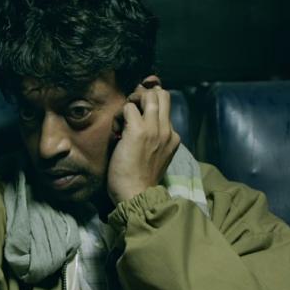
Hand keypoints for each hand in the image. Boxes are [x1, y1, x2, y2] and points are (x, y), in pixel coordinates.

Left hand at [107, 82, 179, 204]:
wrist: (137, 194)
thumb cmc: (140, 179)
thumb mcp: (154, 156)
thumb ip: (153, 139)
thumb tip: (139, 122)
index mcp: (173, 137)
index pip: (166, 106)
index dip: (150, 102)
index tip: (137, 110)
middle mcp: (167, 130)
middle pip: (162, 94)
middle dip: (144, 95)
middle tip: (131, 109)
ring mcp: (154, 130)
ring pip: (149, 96)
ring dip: (132, 101)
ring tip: (124, 118)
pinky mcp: (138, 131)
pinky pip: (128, 108)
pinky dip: (119, 115)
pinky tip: (116, 131)